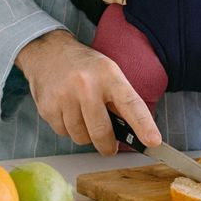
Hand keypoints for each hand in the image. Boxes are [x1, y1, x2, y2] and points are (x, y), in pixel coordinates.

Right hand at [15, 29, 160, 154]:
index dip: (143, 125)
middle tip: (110, 146)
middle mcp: (86, 85)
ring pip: (81, 138)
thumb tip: (134, 133)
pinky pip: (64, 134)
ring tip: (84, 115)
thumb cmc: (85, 67)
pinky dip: (70, 130)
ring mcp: (64, 97)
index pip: (130, 103)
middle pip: (102, 132)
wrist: (49, 54)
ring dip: (86, 135)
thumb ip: (120, 101)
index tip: (153, 142)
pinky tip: (69, 112)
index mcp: (108, 74)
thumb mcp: (108, 73)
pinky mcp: (47, 108)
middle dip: (108, 146)